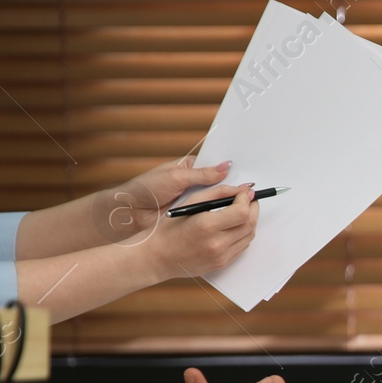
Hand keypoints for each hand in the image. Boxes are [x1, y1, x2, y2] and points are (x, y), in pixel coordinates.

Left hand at [94, 157, 232, 243]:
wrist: (131, 213)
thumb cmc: (147, 189)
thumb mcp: (176, 177)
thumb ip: (202, 174)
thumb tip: (226, 167)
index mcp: (190, 168)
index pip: (215, 166)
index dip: (230, 170)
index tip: (245, 173)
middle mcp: (195, 183)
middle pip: (220, 184)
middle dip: (232, 187)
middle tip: (249, 190)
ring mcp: (195, 201)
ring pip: (216, 200)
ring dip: (226, 203)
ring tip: (244, 202)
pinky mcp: (193, 216)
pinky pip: (210, 215)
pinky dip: (218, 215)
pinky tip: (229, 215)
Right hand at [148, 184, 259, 279]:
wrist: (157, 257)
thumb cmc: (169, 228)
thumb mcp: (189, 203)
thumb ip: (217, 193)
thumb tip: (241, 190)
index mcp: (207, 225)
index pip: (242, 212)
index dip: (247, 200)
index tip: (246, 193)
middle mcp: (217, 243)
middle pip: (250, 224)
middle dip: (253, 209)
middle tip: (249, 200)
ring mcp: (221, 256)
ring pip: (248, 237)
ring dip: (249, 222)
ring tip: (241, 212)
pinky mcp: (222, 264)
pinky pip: (241, 248)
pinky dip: (242, 235)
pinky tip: (234, 227)